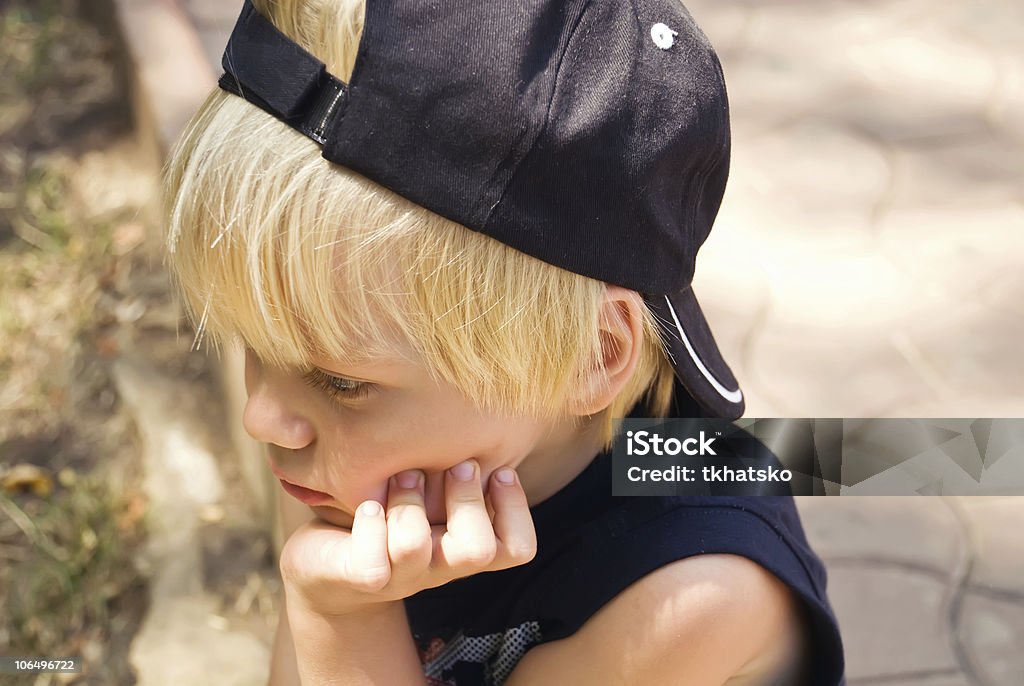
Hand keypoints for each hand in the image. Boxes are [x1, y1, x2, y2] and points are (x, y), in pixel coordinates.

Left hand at [279, 459, 536, 617]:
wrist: (329, 572)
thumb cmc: (389, 516)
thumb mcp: (432, 493)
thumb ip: (459, 472)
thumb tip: (487, 417)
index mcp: (463, 548)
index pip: (517, 549)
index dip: (516, 509)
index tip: (500, 470)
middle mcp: (438, 568)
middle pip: (478, 552)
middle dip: (467, 498)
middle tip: (454, 466)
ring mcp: (399, 577)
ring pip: (414, 547)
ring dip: (409, 501)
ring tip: (403, 477)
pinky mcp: (359, 578)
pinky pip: (371, 561)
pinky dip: (370, 523)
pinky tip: (367, 503)